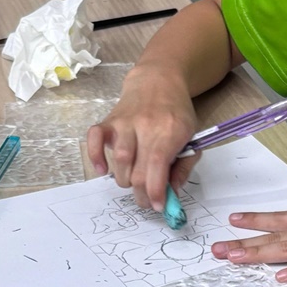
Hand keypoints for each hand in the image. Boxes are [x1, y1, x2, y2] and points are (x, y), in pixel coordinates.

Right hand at [86, 64, 200, 210]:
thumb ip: (184, 168)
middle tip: (146, 199)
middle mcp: (145, 126)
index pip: (157, 166)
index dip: (156, 192)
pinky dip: (95, 156)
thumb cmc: (176, 114)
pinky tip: (102, 170)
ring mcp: (125, 122)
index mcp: (170, 132)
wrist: (158, 80)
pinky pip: (94, 138)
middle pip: (137, 171)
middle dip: (141, 194)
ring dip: (124, 180)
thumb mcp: (191, 138)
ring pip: (120, 160)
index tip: (158, 206)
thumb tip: (172, 194)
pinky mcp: (109, 120)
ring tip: (133, 182)